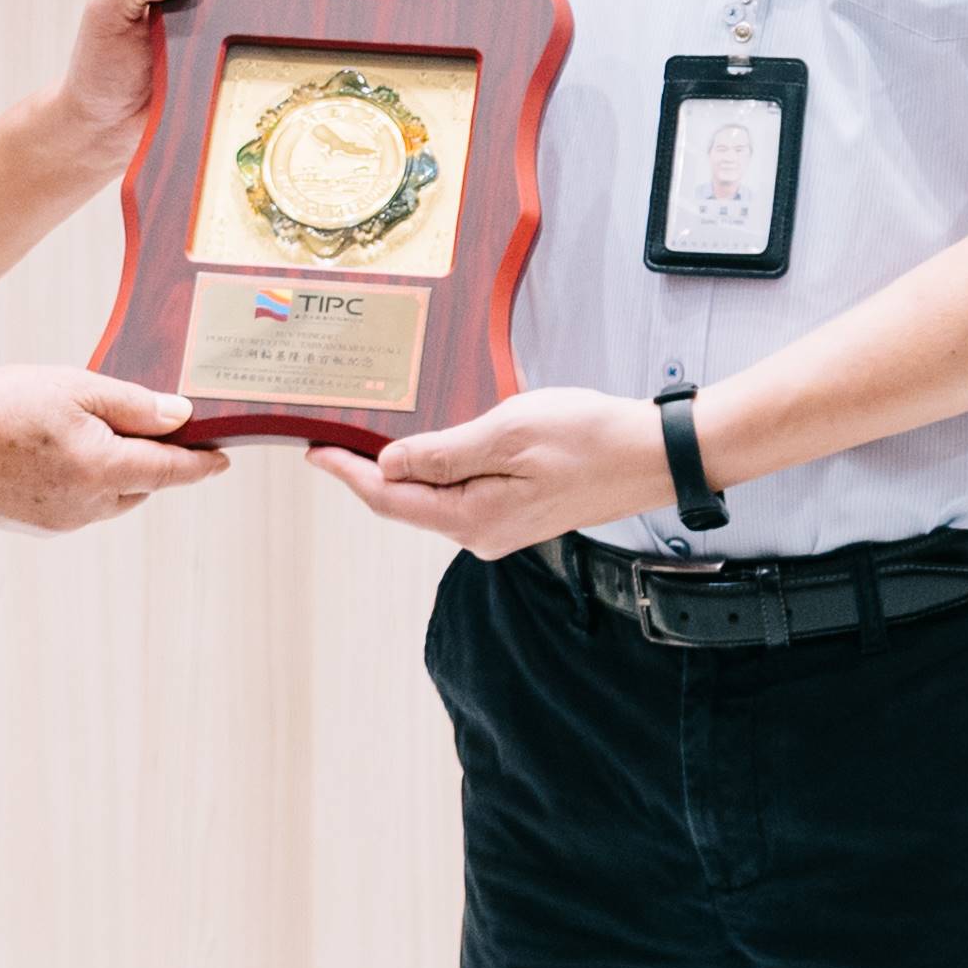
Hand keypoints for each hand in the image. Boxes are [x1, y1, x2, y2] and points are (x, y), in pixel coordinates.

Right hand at [0, 363, 227, 534]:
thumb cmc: (0, 408)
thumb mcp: (74, 388)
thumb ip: (132, 404)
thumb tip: (180, 417)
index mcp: (105, 471)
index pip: (171, 472)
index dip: (201, 465)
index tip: (223, 459)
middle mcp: (88, 507)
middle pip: (141, 485)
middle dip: (152, 460)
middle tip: (152, 426)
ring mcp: (60, 522)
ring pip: (109, 498)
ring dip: (116, 472)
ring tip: (93, 431)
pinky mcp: (35, 526)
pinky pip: (78, 506)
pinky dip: (84, 482)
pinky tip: (56, 452)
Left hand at [49, 0, 282, 157]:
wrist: (99, 133)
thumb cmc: (97, 68)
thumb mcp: (104, 15)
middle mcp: (193, 5)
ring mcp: (211, 42)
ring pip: (253, 22)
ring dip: (275, 22)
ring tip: (296, 28)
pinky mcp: (222, 77)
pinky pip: (252, 62)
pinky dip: (270, 59)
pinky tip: (285, 64)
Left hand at [304, 386, 670, 558]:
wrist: (654, 456)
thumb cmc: (590, 439)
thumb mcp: (506, 434)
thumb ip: (442, 453)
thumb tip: (387, 465)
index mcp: (472, 518)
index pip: (388, 498)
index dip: (346, 473)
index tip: (313, 449)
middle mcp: (480, 533)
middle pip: (405, 503)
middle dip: (366, 472)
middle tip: (331, 437)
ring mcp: (499, 526)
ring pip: (432, 498)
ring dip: (402, 470)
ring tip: (371, 436)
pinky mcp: (516, 513)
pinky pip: (460, 493)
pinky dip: (437, 470)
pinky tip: (429, 447)